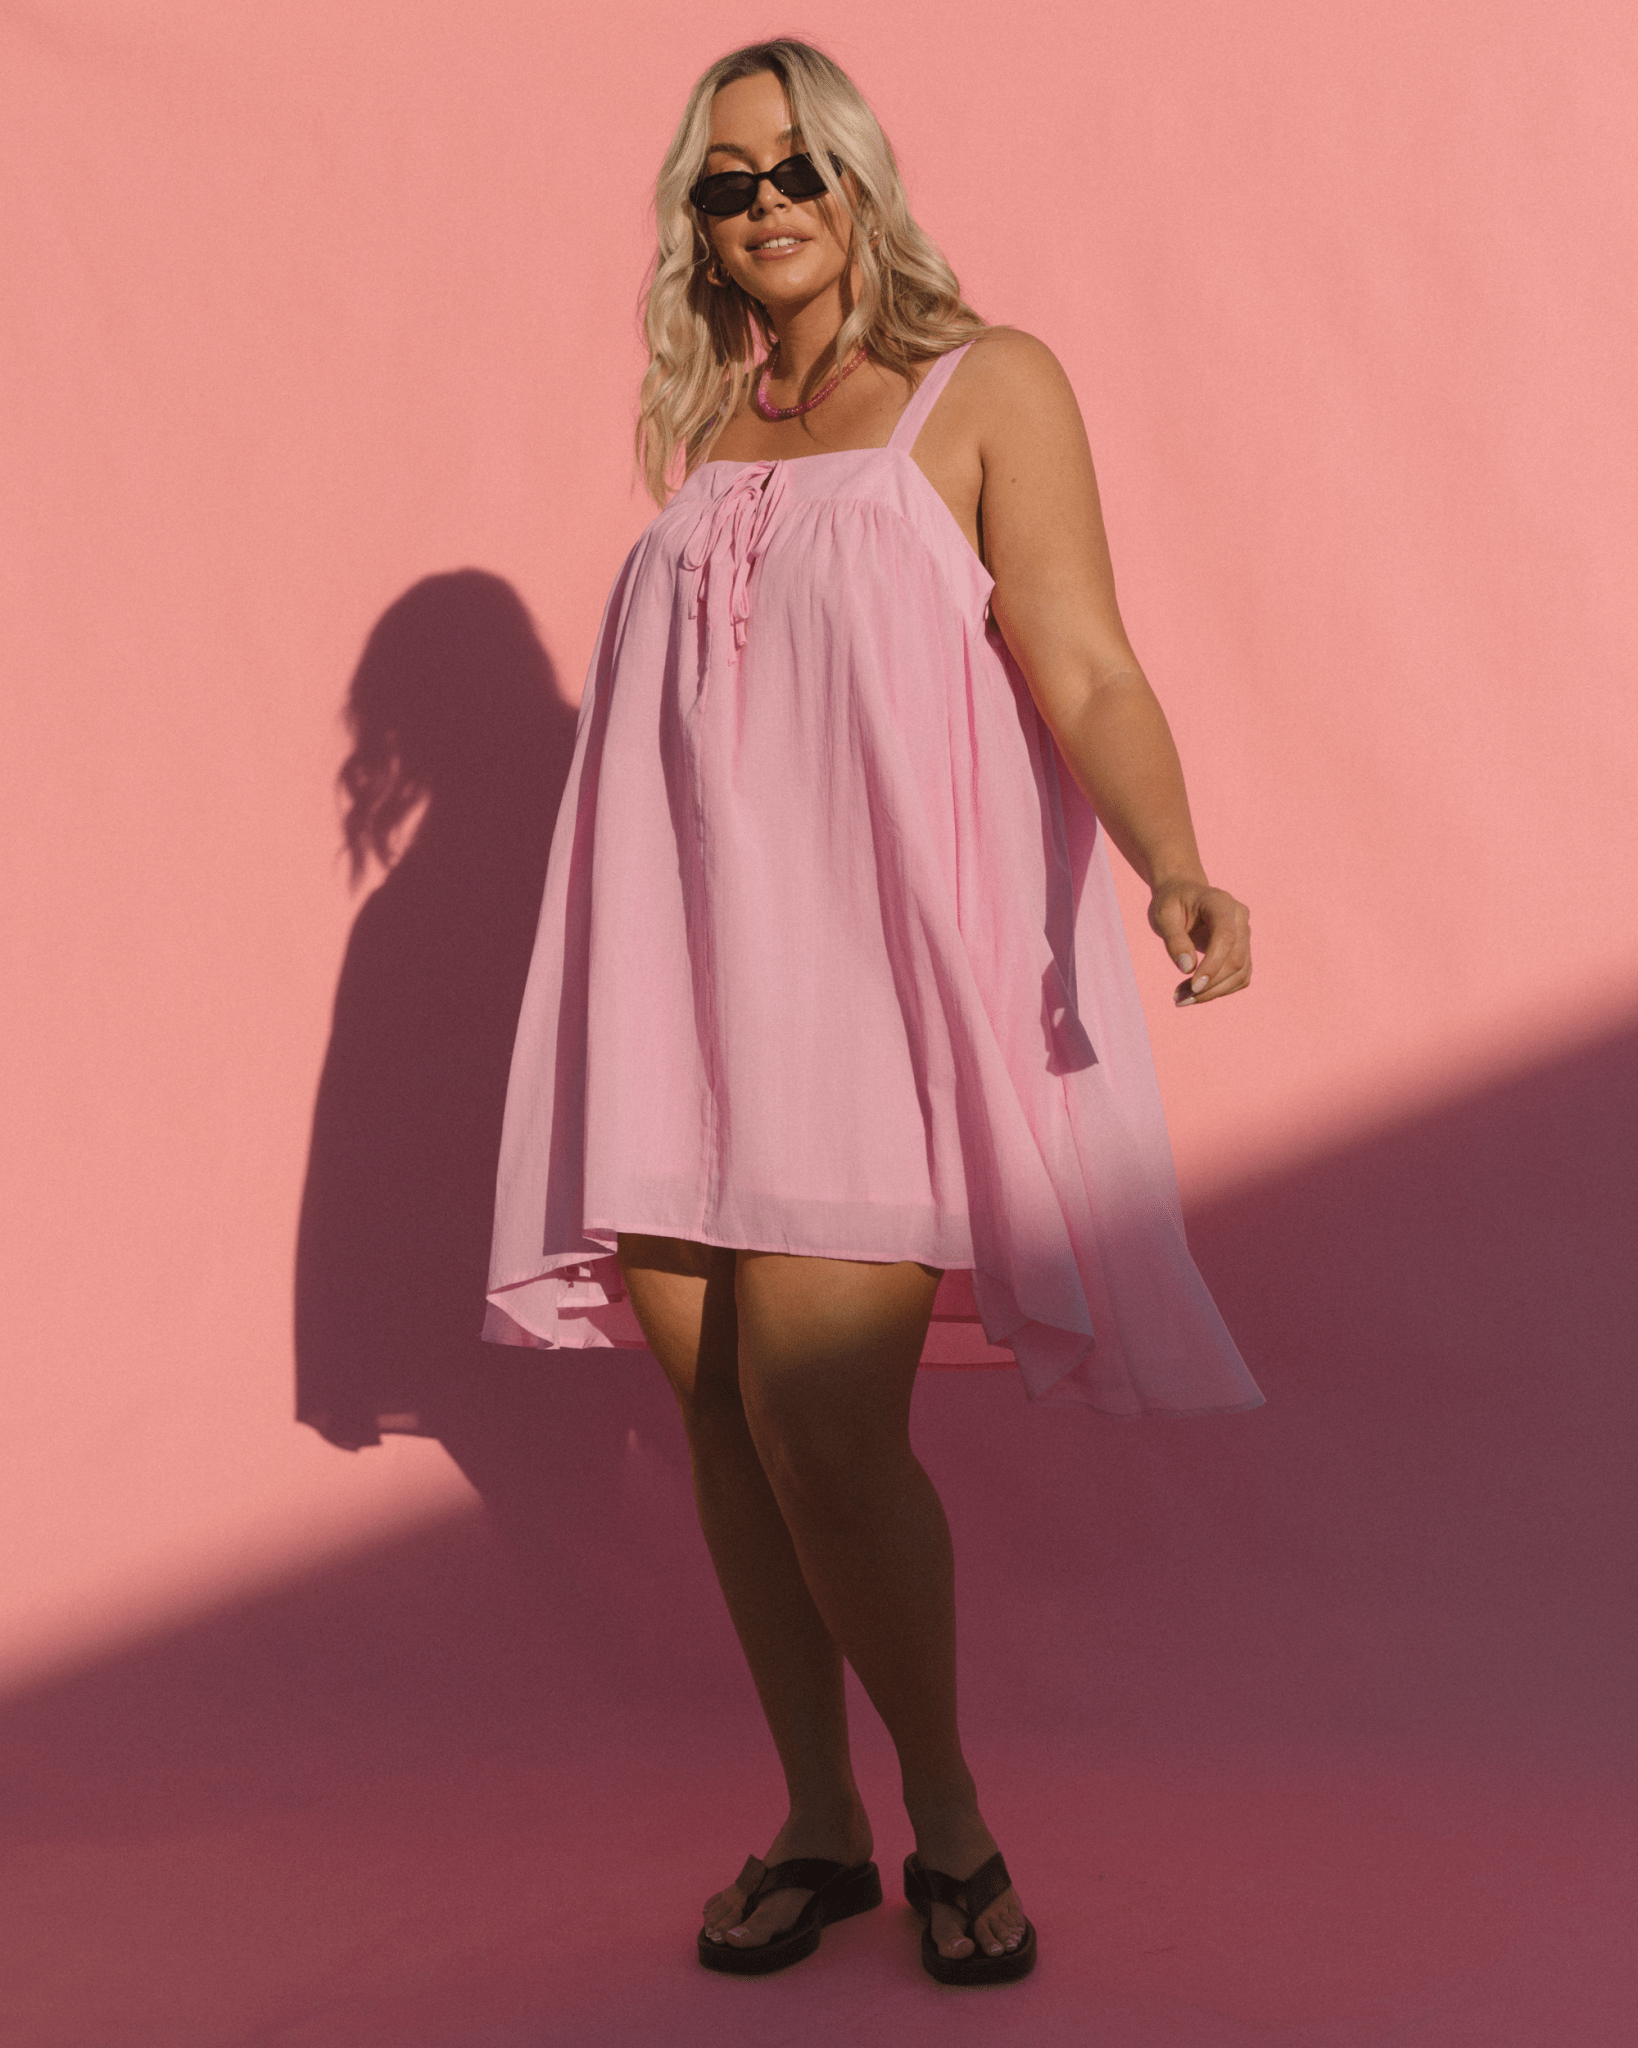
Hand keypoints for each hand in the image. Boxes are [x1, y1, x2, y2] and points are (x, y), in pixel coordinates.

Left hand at [1148, 880, 1251, 1005]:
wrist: (1183, 894)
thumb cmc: (1171, 903)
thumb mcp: (1163, 916)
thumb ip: (1174, 939)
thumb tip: (1187, 968)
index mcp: (1221, 903)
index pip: (1226, 937)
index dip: (1213, 964)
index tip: (1194, 987)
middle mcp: (1240, 918)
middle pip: (1236, 959)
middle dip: (1210, 985)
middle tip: (1179, 999)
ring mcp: (1245, 935)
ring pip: (1241, 973)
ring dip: (1213, 992)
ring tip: (1182, 999)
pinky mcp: (1243, 950)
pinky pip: (1239, 977)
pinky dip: (1219, 990)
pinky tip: (1194, 994)